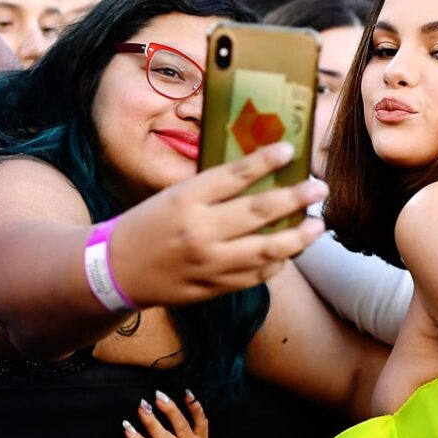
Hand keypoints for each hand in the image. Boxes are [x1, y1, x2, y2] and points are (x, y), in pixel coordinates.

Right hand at [106, 142, 325, 307]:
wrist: (117, 270)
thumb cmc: (147, 225)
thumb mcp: (172, 196)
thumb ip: (211, 189)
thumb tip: (258, 174)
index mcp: (185, 200)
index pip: (234, 175)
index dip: (265, 160)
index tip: (290, 150)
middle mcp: (200, 231)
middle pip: (259, 211)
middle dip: (296, 198)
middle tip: (320, 189)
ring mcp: (209, 263)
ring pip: (266, 249)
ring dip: (298, 237)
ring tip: (317, 226)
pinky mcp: (214, 287)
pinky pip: (256, 275)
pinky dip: (277, 263)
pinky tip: (289, 252)